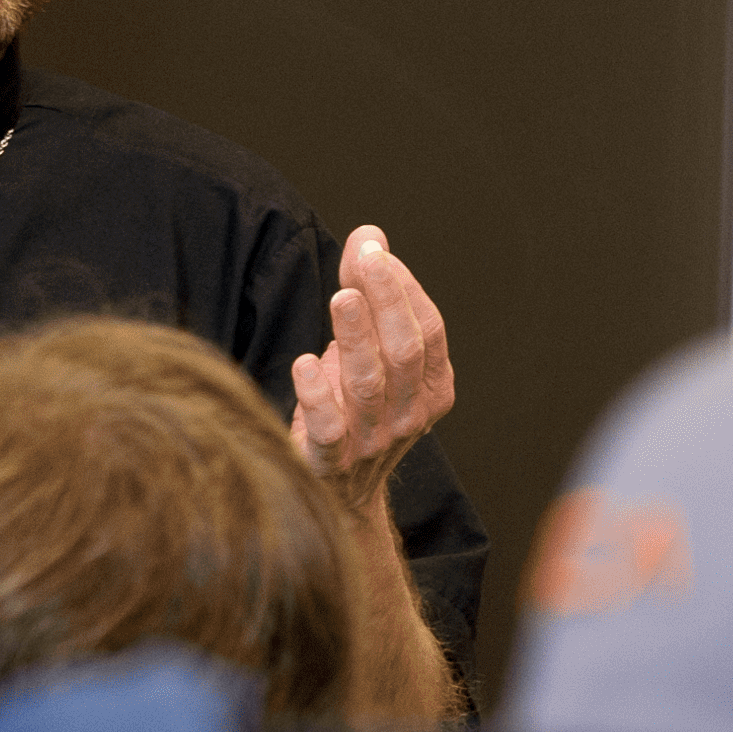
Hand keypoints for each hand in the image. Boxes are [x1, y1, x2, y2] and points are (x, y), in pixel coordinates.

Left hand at [290, 225, 455, 507]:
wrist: (338, 494)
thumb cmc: (353, 408)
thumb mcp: (368, 352)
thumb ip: (370, 296)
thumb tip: (370, 236)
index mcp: (430, 388)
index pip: (427, 331)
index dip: (403, 289)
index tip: (375, 251)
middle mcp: (409, 414)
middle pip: (404, 351)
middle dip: (387, 300)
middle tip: (365, 260)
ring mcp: (372, 441)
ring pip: (370, 384)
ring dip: (357, 337)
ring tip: (341, 298)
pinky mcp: (330, 461)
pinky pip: (329, 429)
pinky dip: (317, 395)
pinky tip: (303, 363)